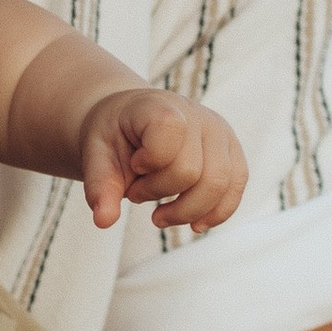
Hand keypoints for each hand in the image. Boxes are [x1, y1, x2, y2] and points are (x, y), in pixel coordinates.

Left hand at [77, 91, 246, 234]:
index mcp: (161, 106)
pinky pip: (235, 188)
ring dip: (187, 211)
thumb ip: (99, 186)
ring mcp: (221, 133)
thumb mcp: (96, 154)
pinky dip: (216, 213)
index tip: (133, 164)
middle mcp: (198, 115)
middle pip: (192, 172)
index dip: (148, 163)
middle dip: (159, 193)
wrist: (131, 121)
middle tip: (136, 192)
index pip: (168, 136)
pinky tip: (195, 224)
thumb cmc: (115, 136)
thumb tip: (103, 221)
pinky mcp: (233, 152)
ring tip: (160, 214)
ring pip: (219, 185)